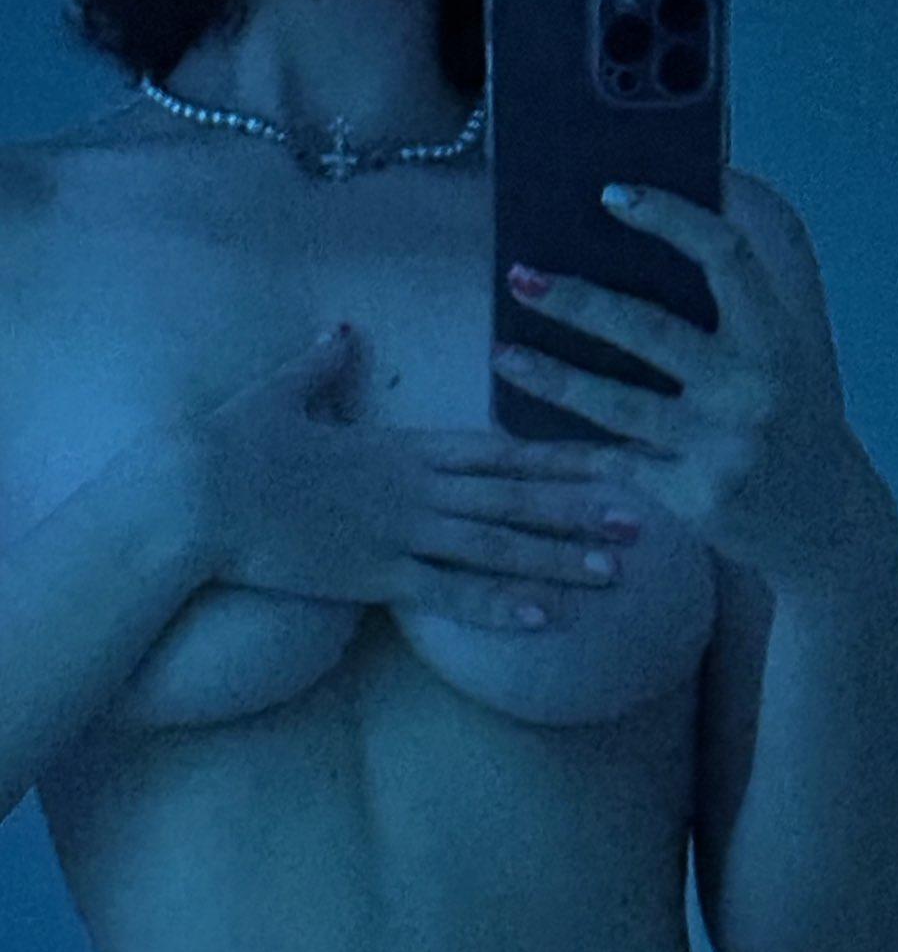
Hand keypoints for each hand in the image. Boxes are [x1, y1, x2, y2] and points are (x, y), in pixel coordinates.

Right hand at [192, 326, 646, 630]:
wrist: (193, 493)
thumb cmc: (230, 444)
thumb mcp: (282, 393)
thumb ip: (322, 366)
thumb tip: (341, 332)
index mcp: (401, 446)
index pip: (498, 450)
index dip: (558, 455)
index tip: (610, 454)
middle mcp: (415, 488)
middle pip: (516, 498)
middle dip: (584, 507)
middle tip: (649, 517)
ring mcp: (399, 533)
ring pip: (499, 547)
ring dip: (561, 560)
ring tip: (618, 573)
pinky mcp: (375, 576)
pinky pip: (450, 595)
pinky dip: (500, 605)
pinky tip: (546, 620)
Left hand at [490, 180, 867, 588]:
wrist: (826, 522)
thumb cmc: (793, 417)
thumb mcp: (791, 348)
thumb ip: (746, 291)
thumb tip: (684, 207)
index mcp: (776, 336)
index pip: (724, 255)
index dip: (668, 217)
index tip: (611, 194)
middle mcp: (751, 389)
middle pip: (647, 330)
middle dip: (576, 301)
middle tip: (520, 276)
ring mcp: (721, 448)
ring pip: (617, 404)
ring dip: (552, 377)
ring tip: (503, 354)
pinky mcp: (695, 499)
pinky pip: (617, 463)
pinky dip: (571, 445)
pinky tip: (529, 424)